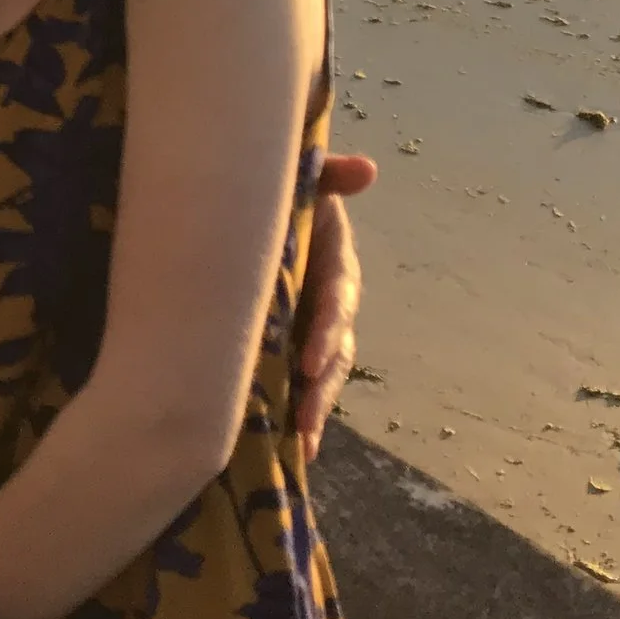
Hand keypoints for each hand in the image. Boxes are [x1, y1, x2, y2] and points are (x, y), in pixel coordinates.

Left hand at [292, 153, 375, 463]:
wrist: (252, 203)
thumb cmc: (282, 190)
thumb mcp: (304, 179)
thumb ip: (329, 175)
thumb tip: (367, 169)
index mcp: (334, 262)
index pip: (336, 300)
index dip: (325, 331)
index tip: (307, 361)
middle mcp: (329, 300)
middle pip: (335, 349)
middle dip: (322, 387)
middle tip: (305, 417)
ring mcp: (311, 324)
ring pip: (322, 373)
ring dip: (315, 409)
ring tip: (303, 443)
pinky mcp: (290, 340)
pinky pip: (299, 380)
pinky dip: (298, 412)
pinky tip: (291, 449)